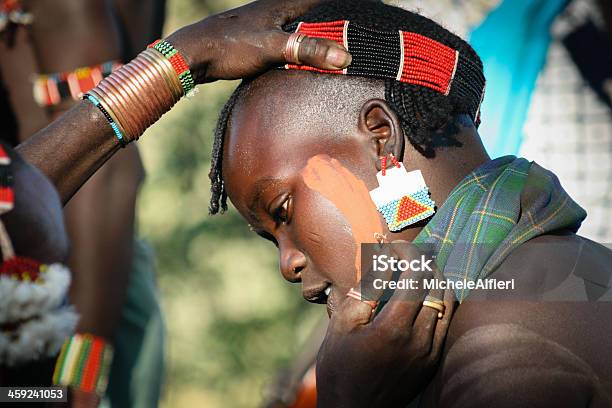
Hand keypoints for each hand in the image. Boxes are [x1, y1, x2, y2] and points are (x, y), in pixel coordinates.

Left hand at [165, 0, 351, 82]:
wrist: (194, 54)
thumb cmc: (230, 46)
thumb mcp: (273, 47)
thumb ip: (307, 49)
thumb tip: (345, 56)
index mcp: (284, 3)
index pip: (325, 1)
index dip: (347, 8)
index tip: (368, 15)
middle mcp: (278, 8)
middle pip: (316, 12)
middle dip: (337, 22)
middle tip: (359, 36)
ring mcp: (269, 23)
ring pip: (304, 25)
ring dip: (321, 34)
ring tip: (342, 46)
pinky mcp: (261, 38)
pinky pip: (293, 37)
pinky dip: (306, 45)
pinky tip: (309, 57)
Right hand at [316, 242, 455, 407]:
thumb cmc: (339, 369)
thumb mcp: (341, 326)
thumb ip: (364, 292)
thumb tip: (382, 263)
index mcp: (394, 328)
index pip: (414, 276)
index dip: (406, 253)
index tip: (392, 246)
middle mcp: (420, 339)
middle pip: (436, 284)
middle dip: (422, 262)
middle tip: (403, 255)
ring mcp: (430, 352)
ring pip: (446, 301)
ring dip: (433, 279)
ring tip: (413, 271)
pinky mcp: (433, 361)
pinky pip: (445, 321)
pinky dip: (437, 300)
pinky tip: (420, 295)